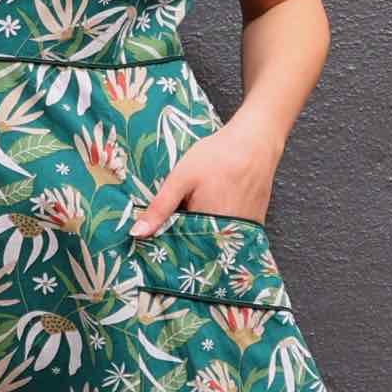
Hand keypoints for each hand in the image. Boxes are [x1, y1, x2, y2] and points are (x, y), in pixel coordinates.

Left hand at [129, 128, 278, 236]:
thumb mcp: (181, 178)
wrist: (255, 141)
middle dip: (184, 242)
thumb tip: (137, 234)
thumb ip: (160, 208)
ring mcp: (244, 232)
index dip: (167, 245)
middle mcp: (228, 236)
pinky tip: (214, 211)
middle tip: (175, 227)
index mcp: (206, 228)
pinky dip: (220, 229)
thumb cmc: (217, 156)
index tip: (153, 243)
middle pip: (199, 248)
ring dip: (202, 236)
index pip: (181, 249)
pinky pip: (231, 235)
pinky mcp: (254, 225)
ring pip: (215, 242)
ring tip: (196, 217)